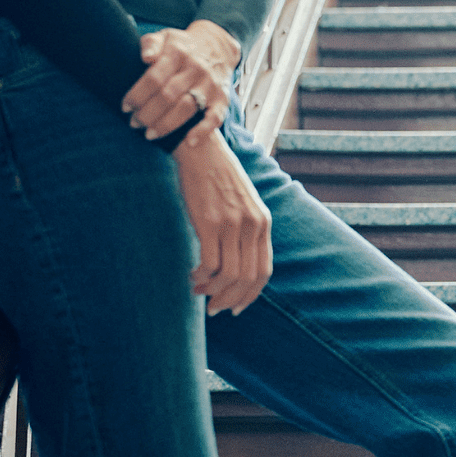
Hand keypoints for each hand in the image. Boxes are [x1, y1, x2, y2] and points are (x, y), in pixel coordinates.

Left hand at [124, 20, 238, 142]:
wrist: (217, 46)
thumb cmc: (181, 46)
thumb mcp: (164, 36)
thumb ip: (151, 43)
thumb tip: (145, 57)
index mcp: (178, 52)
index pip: (154, 78)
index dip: (137, 95)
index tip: (125, 107)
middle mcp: (196, 69)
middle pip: (168, 96)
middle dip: (147, 114)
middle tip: (134, 123)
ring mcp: (210, 85)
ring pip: (186, 109)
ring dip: (166, 125)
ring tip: (149, 134)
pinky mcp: (222, 98)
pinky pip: (215, 118)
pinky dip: (203, 131)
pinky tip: (188, 142)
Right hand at [172, 128, 271, 315]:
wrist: (201, 149)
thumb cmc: (218, 177)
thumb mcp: (243, 203)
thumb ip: (247, 229)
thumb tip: (238, 261)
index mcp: (263, 223)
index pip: (263, 272)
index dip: (250, 295)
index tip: (236, 307)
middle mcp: (252, 226)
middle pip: (247, 278)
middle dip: (229, 299)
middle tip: (213, 307)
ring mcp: (232, 224)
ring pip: (228, 275)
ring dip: (212, 290)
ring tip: (198, 290)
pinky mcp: (209, 222)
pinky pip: (209, 263)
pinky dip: (201, 276)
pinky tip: (192, 275)